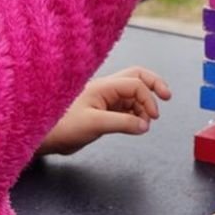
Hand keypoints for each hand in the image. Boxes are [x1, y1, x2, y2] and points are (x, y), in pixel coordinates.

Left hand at [38, 67, 172, 156]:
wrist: (47, 137)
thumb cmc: (64, 127)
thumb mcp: (95, 124)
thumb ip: (122, 123)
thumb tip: (145, 125)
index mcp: (104, 86)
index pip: (135, 84)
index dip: (149, 99)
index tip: (153, 118)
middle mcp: (106, 89)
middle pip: (137, 77)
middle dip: (154, 85)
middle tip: (167, 96)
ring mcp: (105, 99)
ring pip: (133, 94)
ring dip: (144, 104)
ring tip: (145, 122)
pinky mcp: (104, 111)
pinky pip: (127, 107)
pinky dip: (136, 114)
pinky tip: (136, 125)